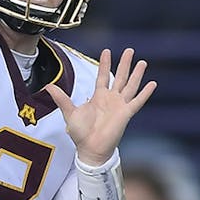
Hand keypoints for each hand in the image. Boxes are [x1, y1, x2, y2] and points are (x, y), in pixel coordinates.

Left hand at [46, 48, 156, 165]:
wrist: (90, 149)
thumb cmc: (80, 134)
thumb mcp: (69, 112)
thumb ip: (61, 98)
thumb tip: (47, 86)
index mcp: (98, 97)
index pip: (103, 76)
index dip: (105, 63)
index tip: (106, 51)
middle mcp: (111, 99)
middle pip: (120, 77)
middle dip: (124, 63)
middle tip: (129, 50)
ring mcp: (120, 106)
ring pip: (130, 86)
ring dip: (137, 74)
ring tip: (142, 62)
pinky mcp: (126, 114)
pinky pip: (137, 101)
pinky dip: (145, 93)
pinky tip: (152, 83)